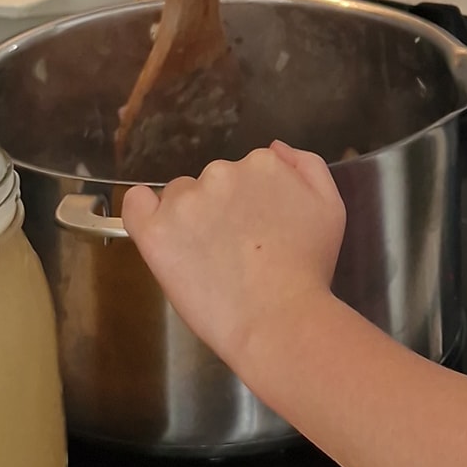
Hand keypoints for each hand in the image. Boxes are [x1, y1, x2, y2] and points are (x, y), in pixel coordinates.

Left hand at [122, 143, 346, 375]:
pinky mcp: (156, 230)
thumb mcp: (330, 207)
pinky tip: (159, 232)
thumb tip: (276, 148)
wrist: (279, 318)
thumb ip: (306, 166)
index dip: (250, 204)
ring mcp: (186, 201)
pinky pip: (136, 205)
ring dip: (189, 219)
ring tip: (210, 261)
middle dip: (221, 210)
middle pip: (212, 183)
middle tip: (237, 252)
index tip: (257, 232)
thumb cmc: (309, 270)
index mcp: (262, 163)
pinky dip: (143, 211)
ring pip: (179, 198)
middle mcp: (222, 171)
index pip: (246, 172)